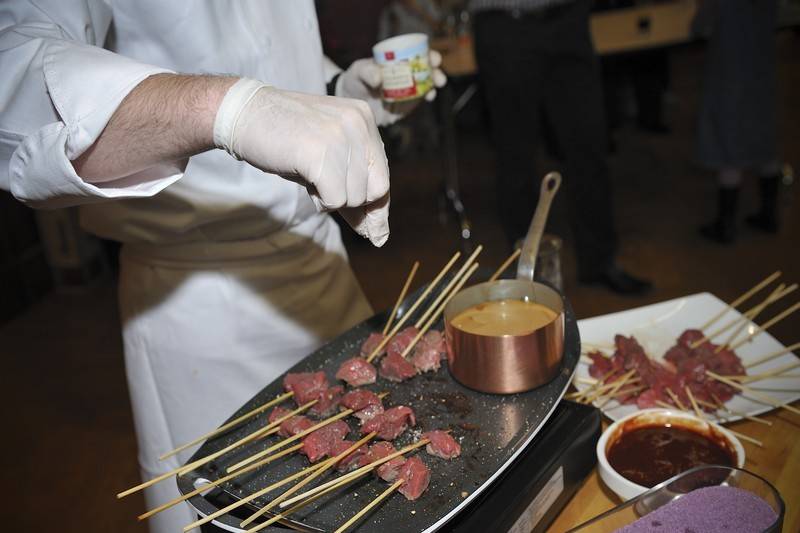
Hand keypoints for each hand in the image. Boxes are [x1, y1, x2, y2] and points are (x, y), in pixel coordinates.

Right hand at [214, 79, 390, 245]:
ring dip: (331, 198)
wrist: (243, 115)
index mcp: (364, 119)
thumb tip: (378, 235)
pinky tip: (303, 178)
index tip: (371, 228)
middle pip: (375, 191)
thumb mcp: (327, 158)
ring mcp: (341, 136)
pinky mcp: (321, 153)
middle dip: (349, 199)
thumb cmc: (285, 140)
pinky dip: (319, 200)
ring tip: (308, 172)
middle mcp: (358, 124)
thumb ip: (354, 189)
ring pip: (355, 198)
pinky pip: (335, 200)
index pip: (383, 177)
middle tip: (320, 181)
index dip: (373, 205)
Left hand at [336, 51, 446, 125]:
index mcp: (398, 61)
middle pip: (426, 71)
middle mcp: (405, 74)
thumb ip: (366, 72)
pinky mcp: (404, 106)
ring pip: (425, 87)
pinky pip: (416, 102)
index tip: (434, 59)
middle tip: (438, 79)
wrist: (349, 101)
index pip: (418, 55)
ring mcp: (406, 90)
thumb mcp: (358, 71)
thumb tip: (378, 79)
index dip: (429, 55)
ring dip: (432, 89)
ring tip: (432, 93)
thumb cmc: (355, 80)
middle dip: (436, 74)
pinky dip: (422, 100)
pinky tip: (425, 99)